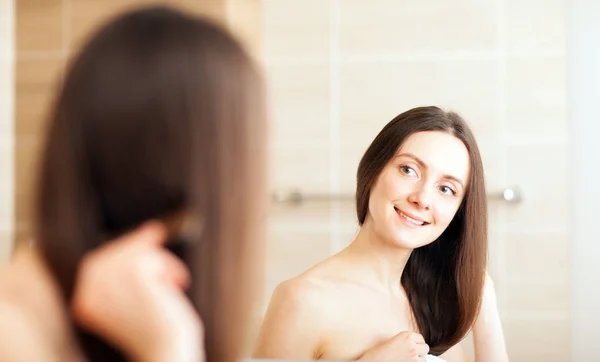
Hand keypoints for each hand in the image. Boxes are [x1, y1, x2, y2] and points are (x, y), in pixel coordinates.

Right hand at [71, 221, 203, 361]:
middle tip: (170, 277)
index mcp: (82, 300)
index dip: (126, 253)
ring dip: (162, 266)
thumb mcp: (136, 300)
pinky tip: (173, 289)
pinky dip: (170, 268)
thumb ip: (131, 269)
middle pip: (118, 249)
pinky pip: (155, 253)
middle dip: (148, 259)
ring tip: (171, 289)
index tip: (149, 243)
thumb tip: (152, 230)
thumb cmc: (156, 330)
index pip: (98, 261)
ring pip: (139, 249)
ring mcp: (108, 276)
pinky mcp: (133, 268)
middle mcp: (87, 287)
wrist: (167, 350)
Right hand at [358, 331, 429, 361]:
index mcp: (406, 335)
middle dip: (420, 350)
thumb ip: (408, 340)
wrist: (377, 360)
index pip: (420, 338)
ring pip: (424, 358)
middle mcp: (411, 344)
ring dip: (419, 359)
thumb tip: (419, 346)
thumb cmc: (382, 351)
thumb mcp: (396, 340)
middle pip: (425, 347)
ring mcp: (413, 355)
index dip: (416, 342)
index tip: (409, 346)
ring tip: (408, 359)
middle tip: (412, 353)